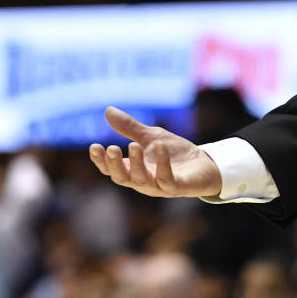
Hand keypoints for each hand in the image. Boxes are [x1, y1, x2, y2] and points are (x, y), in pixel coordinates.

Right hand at [88, 107, 222, 197]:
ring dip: (136, 163)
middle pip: (122, 177)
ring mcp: (159, 186)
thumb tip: (108, 110)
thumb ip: (130, 128)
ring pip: (142, 180)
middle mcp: (143, 181)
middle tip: (111, 148)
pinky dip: (162, 164)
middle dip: (115, 165)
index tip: (94, 146)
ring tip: (133, 145)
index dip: (101, 161)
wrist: (203, 163)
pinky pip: (167, 179)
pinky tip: (159, 146)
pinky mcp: (177, 187)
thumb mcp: (150, 136)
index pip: (112, 169)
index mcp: (133, 170)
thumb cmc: (173, 152)